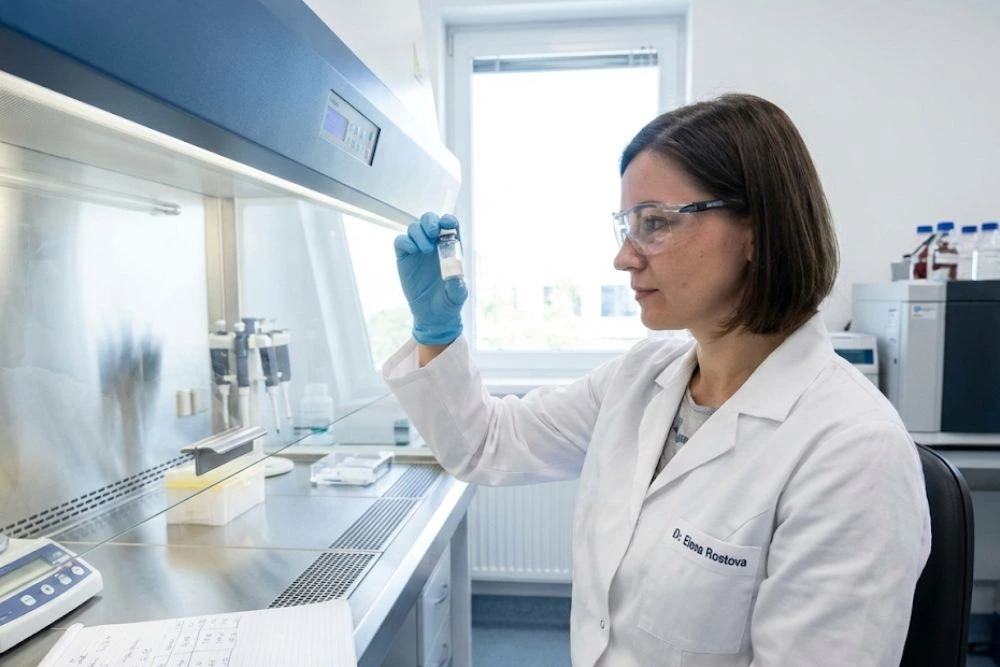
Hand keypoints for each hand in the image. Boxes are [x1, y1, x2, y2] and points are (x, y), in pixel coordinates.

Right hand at [394, 212, 467, 344]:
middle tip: (433, 232)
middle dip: (430, 221)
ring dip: (419, 233)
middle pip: (429, 220)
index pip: (450, 224)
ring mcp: (418, 249)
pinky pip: (401, 241)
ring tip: (425, 249)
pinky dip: (406, 241)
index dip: (448, 220)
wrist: (433, 315)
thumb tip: (454, 273)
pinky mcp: (404, 257)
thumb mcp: (457, 294)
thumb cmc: (449, 301)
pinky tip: (413, 251)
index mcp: (451, 247)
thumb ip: (457, 284)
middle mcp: (434, 244)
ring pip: (414, 228)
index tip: (448, 224)